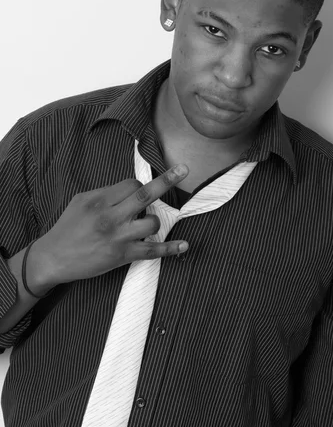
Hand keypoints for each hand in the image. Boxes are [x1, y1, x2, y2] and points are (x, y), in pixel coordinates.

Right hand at [31, 164, 189, 286]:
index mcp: (100, 200)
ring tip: (145, 224)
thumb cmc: (68, 227)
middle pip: (144, 195)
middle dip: (166, 181)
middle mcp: (110, 217)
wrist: (53, 257)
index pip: (131, 184)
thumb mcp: (81, 201)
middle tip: (183, 169)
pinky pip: (152, 251)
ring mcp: (118, 237)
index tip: (136, 192)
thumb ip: (106, 193)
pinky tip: (184, 245)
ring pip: (151, 223)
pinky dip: (171, 249)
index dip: (139, 186)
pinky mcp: (122, 256)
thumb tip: (129, 188)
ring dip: (154, 221)